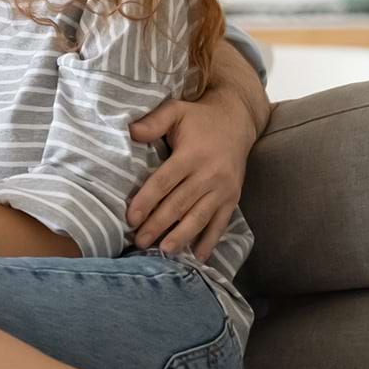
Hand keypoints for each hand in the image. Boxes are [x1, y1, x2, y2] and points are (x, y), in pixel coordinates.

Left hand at [125, 88, 257, 260]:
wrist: (237, 121)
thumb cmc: (199, 118)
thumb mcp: (176, 111)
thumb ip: (154, 121)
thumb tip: (130, 132)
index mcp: (192, 155)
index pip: (165, 181)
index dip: (147, 200)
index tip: (131, 218)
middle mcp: (209, 174)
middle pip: (179, 204)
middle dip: (158, 225)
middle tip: (139, 241)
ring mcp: (223, 189)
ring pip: (199, 217)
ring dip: (181, 236)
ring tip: (164, 252)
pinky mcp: (233, 198)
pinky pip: (220, 223)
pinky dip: (209, 241)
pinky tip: (197, 257)